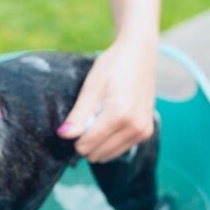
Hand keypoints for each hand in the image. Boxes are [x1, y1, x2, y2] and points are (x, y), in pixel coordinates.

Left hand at [57, 39, 156, 162]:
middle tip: (90, 117)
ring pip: (107, 155)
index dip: (75, 137)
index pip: (87, 144)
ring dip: (99, 142)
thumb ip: (78, 115)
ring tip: (100, 118)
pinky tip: (110, 122)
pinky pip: (119, 149)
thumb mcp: (91, 88)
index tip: (77, 121)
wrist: (140, 54)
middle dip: (87, 140)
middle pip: (96, 153)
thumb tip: (63, 135)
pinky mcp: (146, 133)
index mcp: (119, 115)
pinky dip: (110, 141)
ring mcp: (143, 131)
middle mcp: (134, 126)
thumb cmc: (113, 67)